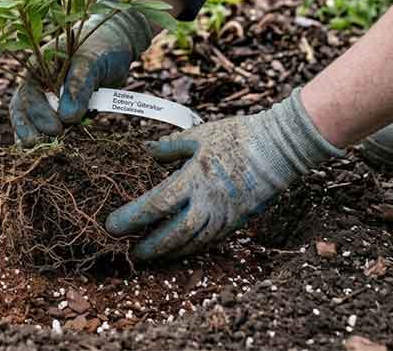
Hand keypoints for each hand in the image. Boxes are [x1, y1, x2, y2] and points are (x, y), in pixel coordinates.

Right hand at [9, 4, 153, 145]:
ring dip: (35, 137)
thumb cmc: (101, 47)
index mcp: (37, 67)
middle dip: (28, 130)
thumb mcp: (91, 61)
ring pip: (30, 121)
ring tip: (43, 154)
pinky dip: (50, 139)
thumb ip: (78, 85)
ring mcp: (46, 98)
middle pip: (22, 111)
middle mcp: (36, 84)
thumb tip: (67, 117)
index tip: (57, 129)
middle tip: (41, 147)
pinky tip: (54, 152)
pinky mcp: (59, 111)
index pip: (28, 94)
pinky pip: (48, 127)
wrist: (114, 47)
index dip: (38, 114)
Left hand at [105, 89, 344, 259]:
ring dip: (167, 253)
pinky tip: (177, 250)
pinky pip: (208, 242)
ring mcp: (223, 216)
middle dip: (148, 247)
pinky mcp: (235, 221)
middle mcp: (207, 203)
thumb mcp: (198, 135)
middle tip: (129, 253)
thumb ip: (168, 147)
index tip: (111, 226)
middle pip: (171, 235)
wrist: (280, 149)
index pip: (155, 205)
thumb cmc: (237, 137)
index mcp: (193, 179)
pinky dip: (189, 249)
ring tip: (149, 256)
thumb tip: (145, 151)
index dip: (131, 219)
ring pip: (191, 244)